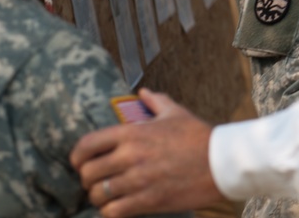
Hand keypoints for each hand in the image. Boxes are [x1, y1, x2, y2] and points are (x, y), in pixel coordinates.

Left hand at [70, 88, 222, 216]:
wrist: (222, 162)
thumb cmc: (199, 136)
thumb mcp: (176, 113)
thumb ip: (155, 102)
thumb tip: (142, 93)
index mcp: (132, 133)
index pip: (87, 145)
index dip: (76, 156)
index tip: (80, 162)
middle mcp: (130, 156)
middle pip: (88, 173)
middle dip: (89, 179)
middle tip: (98, 180)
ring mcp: (138, 180)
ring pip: (98, 195)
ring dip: (100, 196)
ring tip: (109, 195)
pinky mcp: (148, 201)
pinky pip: (113, 211)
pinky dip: (111, 211)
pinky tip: (120, 206)